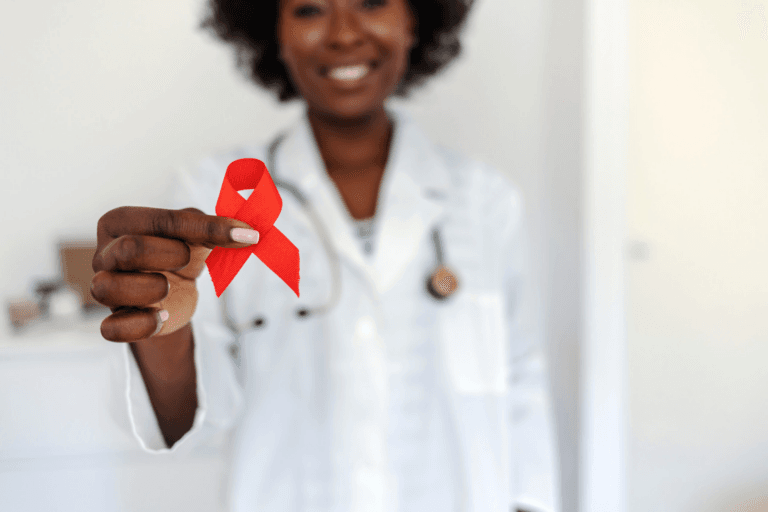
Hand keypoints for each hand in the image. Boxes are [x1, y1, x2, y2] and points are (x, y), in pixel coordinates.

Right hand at [91, 206, 258, 341]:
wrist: (175, 291)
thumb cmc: (180, 253)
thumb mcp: (197, 234)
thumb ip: (216, 227)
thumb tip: (249, 231)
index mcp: (122, 222)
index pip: (163, 221)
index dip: (208, 228)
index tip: (246, 235)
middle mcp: (105, 253)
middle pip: (129, 250)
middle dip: (170, 255)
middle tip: (187, 259)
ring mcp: (104, 287)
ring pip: (107, 288)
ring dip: (150, 289)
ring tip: (168, 287)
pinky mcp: (114, 320)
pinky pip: (111, 329)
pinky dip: (141, 325)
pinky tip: (162, 316)